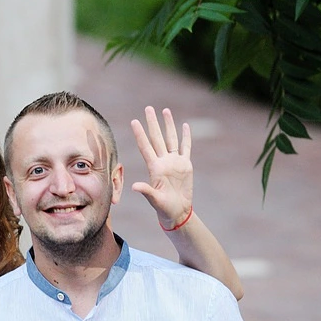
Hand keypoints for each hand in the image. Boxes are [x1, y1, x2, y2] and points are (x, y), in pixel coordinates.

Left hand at [130, 106, 192, 228]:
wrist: (177, 211)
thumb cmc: (163, 207)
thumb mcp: (154, 200)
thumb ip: (146, 191)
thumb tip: (134, 187)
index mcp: (154, 168)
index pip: (145, 147)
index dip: (140, 134)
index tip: (134, 121)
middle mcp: (163, 161)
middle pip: (157, 138)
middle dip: (153, 123)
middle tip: (148, 108)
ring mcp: (174, 162)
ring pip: (171, 139)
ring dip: (168, 125)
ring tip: (165, 110)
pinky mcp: (185, 165)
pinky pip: (186, 148)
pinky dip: (186, 137)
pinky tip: (185, 125)